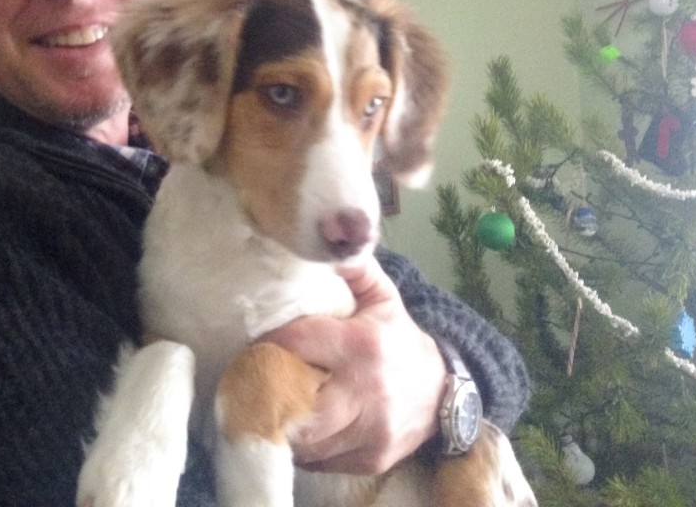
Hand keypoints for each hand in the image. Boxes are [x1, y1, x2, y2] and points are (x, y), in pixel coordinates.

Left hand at [262, 257, 448, 473]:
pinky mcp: (370, 459)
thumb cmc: (400, 339)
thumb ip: (354, 268)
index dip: (270, 342)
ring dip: (280, 422)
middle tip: (249, 380)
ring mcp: (369, 431)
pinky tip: (297, 427)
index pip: (298, 343)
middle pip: (296, 399)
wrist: (446, 393)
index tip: (255, 340)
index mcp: (363, 345)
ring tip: (265, 404)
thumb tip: (330, 237)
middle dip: (267, 390)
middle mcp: (366, 391)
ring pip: (305, 437)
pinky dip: (303, 446)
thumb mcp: (383, 297)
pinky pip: (320, 460)